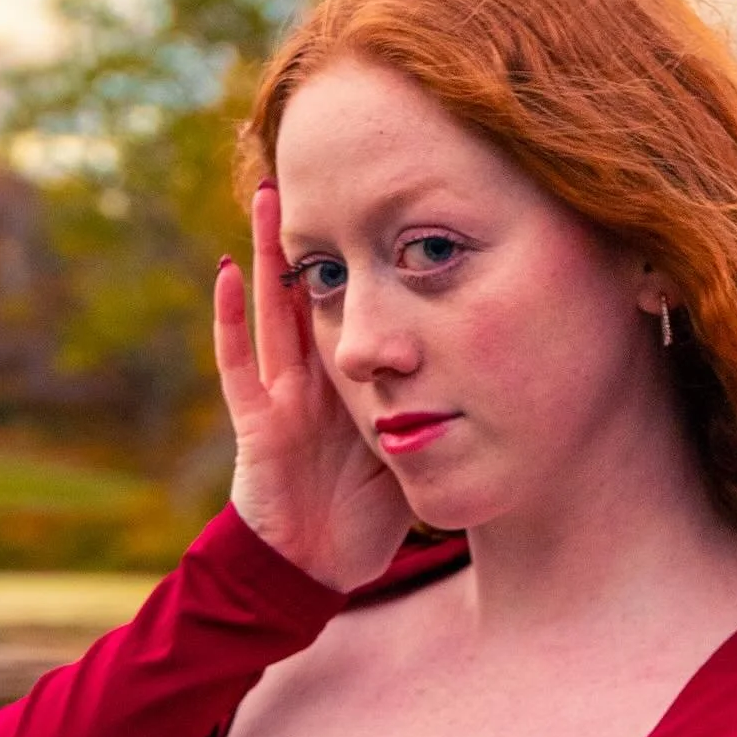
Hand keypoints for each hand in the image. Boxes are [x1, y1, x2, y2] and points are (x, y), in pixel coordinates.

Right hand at [215, 180, 414, 592]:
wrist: (317, 567)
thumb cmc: (365, 514)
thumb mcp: (415, 444)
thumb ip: (440, 406)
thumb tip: (509, 370)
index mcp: (352, 382)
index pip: (360, 306)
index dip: (366, 258)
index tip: (384, 202)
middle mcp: (314, 379)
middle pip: (315, 293)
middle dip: (317, 237)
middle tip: (321, 169)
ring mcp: (281, 396)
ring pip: (275, 311)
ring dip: (271, 255)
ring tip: (270, 195)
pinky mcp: (256, 422)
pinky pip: (238, 365)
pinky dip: (228, 320)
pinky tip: (227, 271)